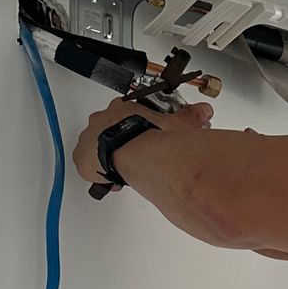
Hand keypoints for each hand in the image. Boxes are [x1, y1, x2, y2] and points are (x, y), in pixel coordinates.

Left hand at [73, 94, 213, 187]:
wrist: (130, 148)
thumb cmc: (148, 134)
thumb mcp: (173, 123)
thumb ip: (189, 116)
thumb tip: (205, 110)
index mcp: (120, 108)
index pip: (122, 115)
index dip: (130, 127)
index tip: (138, 136)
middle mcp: (100, 120)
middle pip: (105, 131)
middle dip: (117, 142)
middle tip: (130, 154)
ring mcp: (89, 139)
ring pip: (94, 148)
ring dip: (106, 157)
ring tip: (121, 168)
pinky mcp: (82, 158)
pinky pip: (87, 167)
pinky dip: (97, 174)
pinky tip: (111, 179)